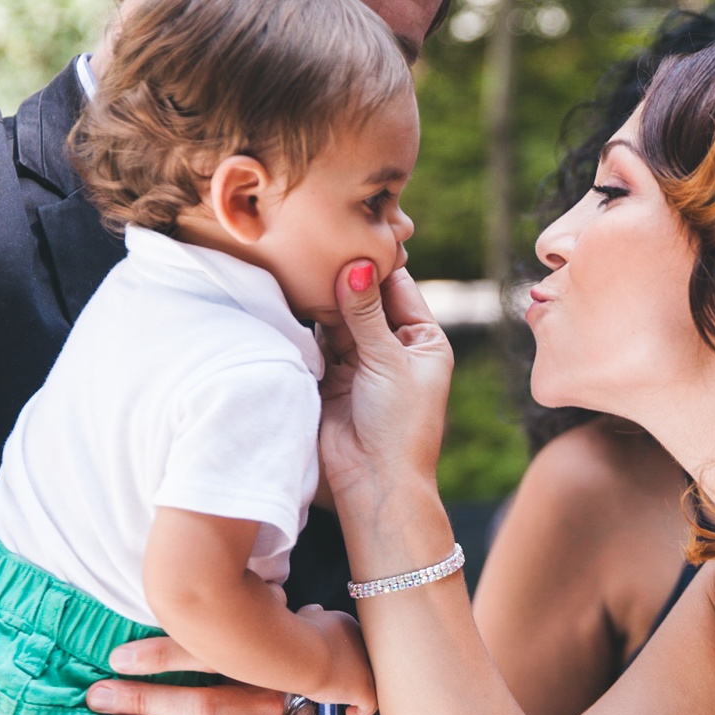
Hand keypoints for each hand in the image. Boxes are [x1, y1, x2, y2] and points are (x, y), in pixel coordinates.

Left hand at [88, 636, 285, 714]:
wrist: (275, 706)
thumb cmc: (228, 670)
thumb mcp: (220, 644)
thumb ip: (193, 633)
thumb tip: (151, 604)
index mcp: (256, 664)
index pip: (209, 658)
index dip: (161, 657)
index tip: (116, 659)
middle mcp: (267, 702)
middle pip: (205, 707)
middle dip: (147, 702)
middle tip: (101, 698)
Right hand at [296, 604, 375, 714]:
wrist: (300, 651)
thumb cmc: (295, 635)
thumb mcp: (305, 617)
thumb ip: (312, 615)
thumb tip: (315, 609)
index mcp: (350, 626)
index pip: (353, 644)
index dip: (346, 657)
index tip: (336, 666)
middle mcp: (364, 644)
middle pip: (366, 662)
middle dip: (357, 672)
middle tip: (346, 684)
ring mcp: (367, 666)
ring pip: (372, 682)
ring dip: (361, 689)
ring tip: (350, 699)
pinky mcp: (366, 688)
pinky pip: (371, 704)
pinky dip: (362, 710)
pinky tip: (350, 712)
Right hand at [317, 262, 452, 521]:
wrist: (374, 481)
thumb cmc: (400, 424)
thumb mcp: (388, 361)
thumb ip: (367, 313)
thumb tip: (358, 264)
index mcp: (423, 340)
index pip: (399, 287)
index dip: (375, 263)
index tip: (350, 233)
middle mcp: (393, 346)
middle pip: (365, 299)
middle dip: (343, 278)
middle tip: (316, 246)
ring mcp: (360, 361)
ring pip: (338, 318)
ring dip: (322, 300)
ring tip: (300, 268)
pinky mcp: (331, 376)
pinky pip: (317, 340)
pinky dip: (306, 324)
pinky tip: (291, 297)